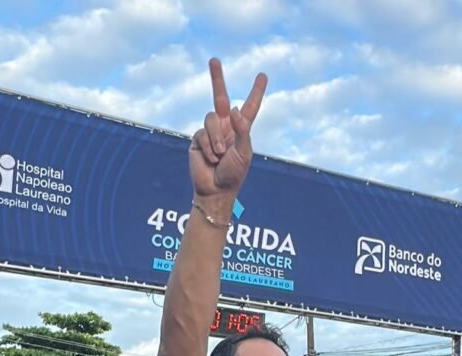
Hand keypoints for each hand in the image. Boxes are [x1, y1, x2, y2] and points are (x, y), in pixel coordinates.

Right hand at [189, 59, 266, 202]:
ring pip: (210, 118)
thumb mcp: (244, 152)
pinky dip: (207, 146)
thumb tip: (234, 108)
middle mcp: (225, 127)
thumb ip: (242, 129)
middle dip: (217, 78)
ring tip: (220, 154)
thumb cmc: (233, 174)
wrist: (215, 190)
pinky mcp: (198, 139)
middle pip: (221, 97)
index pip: (250, 107)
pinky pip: (201, 133)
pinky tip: (210, 158)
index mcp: (241, 129)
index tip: (263, 75)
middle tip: (214, 59)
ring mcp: (211, 132)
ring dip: (216, 138)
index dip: (256, 92)